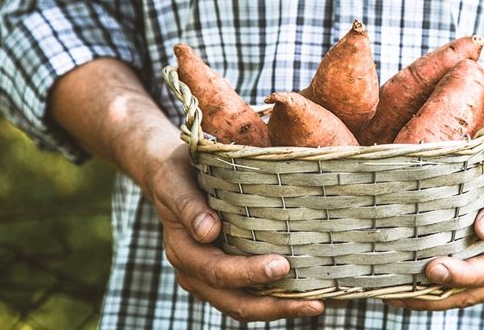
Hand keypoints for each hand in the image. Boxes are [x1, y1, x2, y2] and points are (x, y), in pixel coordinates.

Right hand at [145, 144, 324, 321]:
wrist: (168, 176)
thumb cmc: (176, 174)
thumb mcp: (176, 183)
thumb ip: (189, 206)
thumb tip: (208, 231)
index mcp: (183, 251)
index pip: (217, 271)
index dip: (249, 273)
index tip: (283, 266)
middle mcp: (195, 272)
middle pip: (235, 301)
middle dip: (274, 306)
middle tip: (313, 303)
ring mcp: (209, 278)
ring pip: (244, 305)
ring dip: (279, 308)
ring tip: (315, 305)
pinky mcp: (226, 274)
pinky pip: (250, 295)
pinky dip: (275, 298)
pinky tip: (304, 294)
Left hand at [386, 131, 483, 310]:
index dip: (463, 275)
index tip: (433, 269)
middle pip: (474, 291)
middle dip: (438, 296)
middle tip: (399, 293)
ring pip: (463, 291)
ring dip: (430, 295)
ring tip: (394, 295)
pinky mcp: (481, 258)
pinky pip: (458, 278)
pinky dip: (433, 282)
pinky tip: (405, 280)